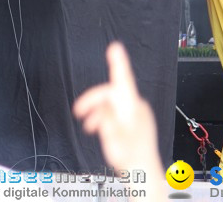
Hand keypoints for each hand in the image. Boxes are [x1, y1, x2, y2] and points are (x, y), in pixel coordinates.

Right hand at [73, 42, 163, 179]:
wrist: (144, 175)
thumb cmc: (130, 160)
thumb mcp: (113, 139)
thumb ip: (107, 119)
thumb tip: (103, 105)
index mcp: (132, 108)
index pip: (124, 80)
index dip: (118, 62)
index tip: (115, 47)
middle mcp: (137, 107)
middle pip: (110, 94)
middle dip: (93, 102)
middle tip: (78, 113)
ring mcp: (137, 114)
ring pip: (112, 104)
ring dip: (97, 112)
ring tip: (89, 127)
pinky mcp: (136, 121)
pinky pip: (117, 111)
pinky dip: (105, 117)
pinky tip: (99, 128)